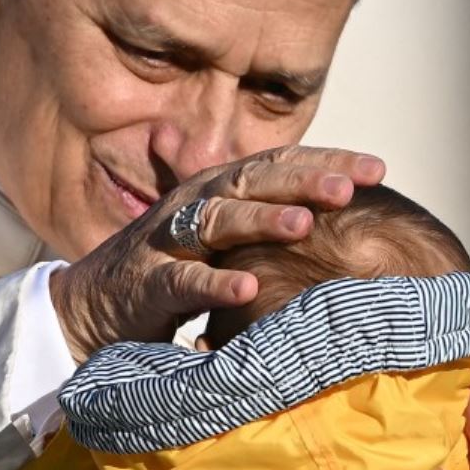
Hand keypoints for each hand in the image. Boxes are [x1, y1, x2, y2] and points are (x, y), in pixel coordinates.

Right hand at [49, 145, 383, 360]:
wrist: (91, 306)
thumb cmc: (171, 270)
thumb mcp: (222, 238)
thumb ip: (266, 217)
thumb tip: (337, 205)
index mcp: (218, 190)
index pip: (278, 166)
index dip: (326, 163)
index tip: (378, 169)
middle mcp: (194, 205)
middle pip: (254, 183)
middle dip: (303, 182)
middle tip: (351, 187)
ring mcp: (167, 243)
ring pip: (218, 223)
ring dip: (261, 221)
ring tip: (305, 224)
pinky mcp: (146, 286)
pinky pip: (182, 281)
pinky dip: (213, 285)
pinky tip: (247, 290)